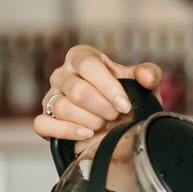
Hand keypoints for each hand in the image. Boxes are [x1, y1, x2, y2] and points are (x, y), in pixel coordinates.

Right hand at [32, 45, 161, 150]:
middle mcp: (63, 74)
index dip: (108, 86)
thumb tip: (146, 76)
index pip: (88, 64)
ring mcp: (51, 96)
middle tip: (115, 116)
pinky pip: (43, 124)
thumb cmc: (126, 99)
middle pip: (77, 90)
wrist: (118, 126)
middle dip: (102, 108)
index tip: (124, 105)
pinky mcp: (44, 118)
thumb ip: (149, 75)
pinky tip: (86, 134)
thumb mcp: (143, 85)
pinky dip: (66, 131)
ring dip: (89, 121)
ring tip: (103, 125)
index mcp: (82, 57)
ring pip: (62, 108)